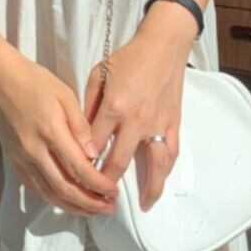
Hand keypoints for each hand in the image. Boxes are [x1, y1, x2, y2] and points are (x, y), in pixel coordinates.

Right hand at [0, 49, 119, 216]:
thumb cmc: (35, 82)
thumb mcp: (66, 95)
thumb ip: (81, 126)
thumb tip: (94, 155)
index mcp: (51, 131)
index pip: (78, 168)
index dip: (98, 185)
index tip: (113, 191)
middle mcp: (34, 150)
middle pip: (64, 188)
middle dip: (89, 203)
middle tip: (108, 208)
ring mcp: (21, 157)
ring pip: (48, 193)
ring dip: (72, 206)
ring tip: (91, 210)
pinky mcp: (14, 159)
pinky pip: (34, 187)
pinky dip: (51, 198)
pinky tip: (66, 201)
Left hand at [83, 7, 193, 210]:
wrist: (164, 45)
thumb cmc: (129, 58)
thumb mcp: (98, 75)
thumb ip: (88, 104)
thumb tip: (80, 133)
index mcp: (113, 107)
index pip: (94, 145)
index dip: (83, 163)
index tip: (77, 177)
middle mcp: (136, 120)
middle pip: (118, 162)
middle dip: (106, 184)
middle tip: (99, 199)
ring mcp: (157, 124)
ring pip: (153, 165)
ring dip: (147, 188)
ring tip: (141, 205)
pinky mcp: (173, 123)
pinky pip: (170, 153)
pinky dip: (165, 171)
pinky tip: (160, 183)